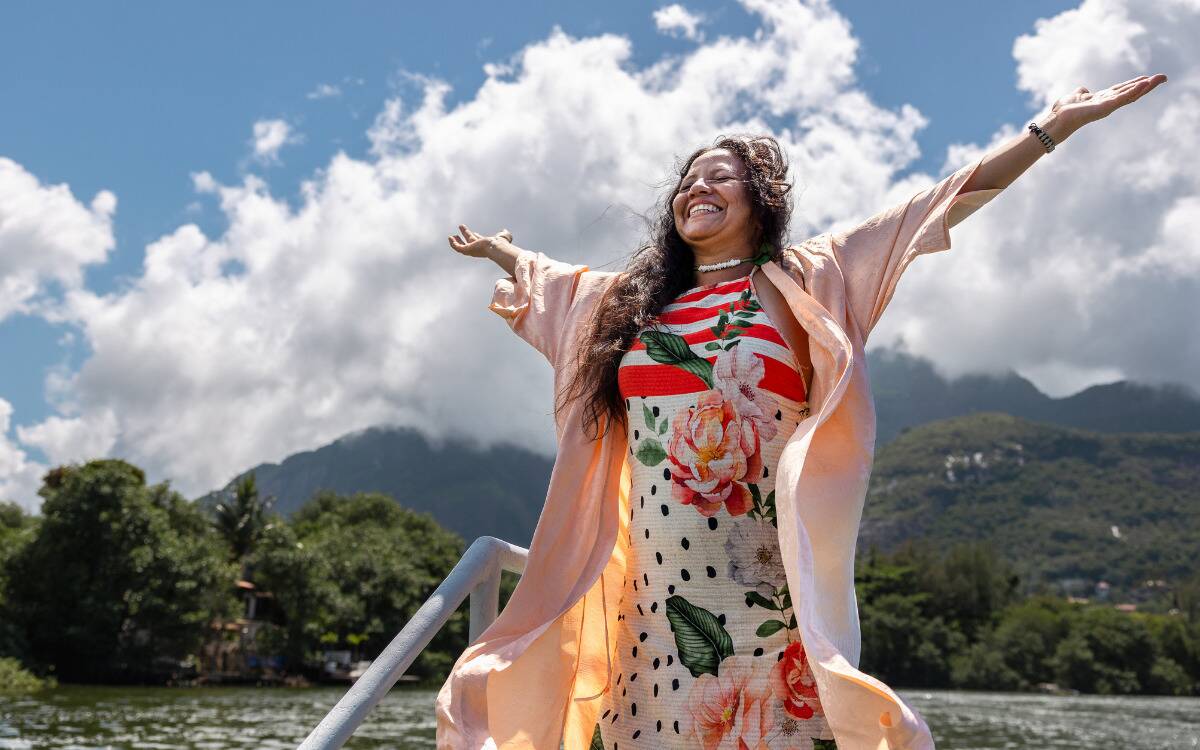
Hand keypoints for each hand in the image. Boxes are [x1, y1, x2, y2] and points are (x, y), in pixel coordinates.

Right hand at [448, 224, 512, 258]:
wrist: (496, 247)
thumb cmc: (501, 244)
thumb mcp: (504, 236)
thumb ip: (504, 234)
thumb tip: (505, 231)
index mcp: (485, 245)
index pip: (479, 240)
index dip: (476, 236)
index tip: (473, 232)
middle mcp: (478, 248)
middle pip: (469, 242)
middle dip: (465, 235)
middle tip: (461, 228)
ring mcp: (472, 250)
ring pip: (462, 246)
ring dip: (457, 241)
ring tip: (452, 236)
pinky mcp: (467, 250)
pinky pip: (458, 248)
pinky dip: (453, 244)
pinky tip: (450, 238)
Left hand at [1047, 73, 1167, 133]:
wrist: (1057, 120)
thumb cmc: (1063, 111)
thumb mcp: (1074, 96)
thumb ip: (1081, 93)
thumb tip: (1084, 90)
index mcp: (1102, 99)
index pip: (1123, 90)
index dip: (1135, 84)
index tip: (1148, 78)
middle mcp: (1108, 103)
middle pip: (1131, 92)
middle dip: (1147, 85)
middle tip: (1163, 77)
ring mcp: (1108, 106)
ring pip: (1131, 94)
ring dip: (1146, 86)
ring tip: (1159, 78)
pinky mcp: (1106, 108)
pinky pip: (1123, 97)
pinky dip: (1134, 90)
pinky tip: (1145, 83)